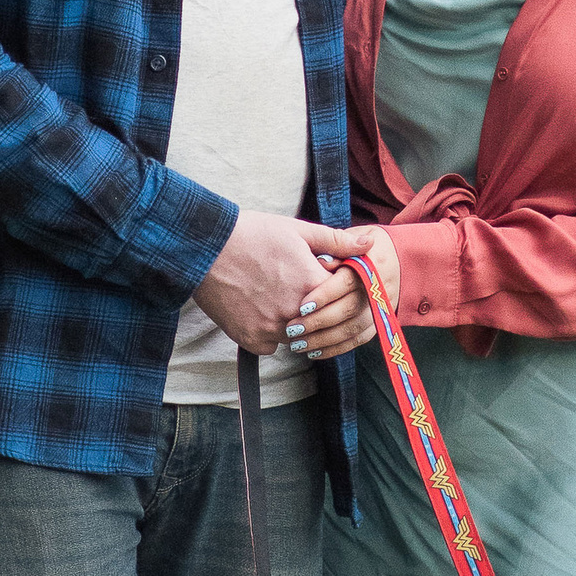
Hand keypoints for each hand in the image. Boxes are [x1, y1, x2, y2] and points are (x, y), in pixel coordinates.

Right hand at [192, 210, 346, 355]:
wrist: (205, 249)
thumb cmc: (252, 234)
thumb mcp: (297, 231)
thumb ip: (337, 241)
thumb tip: (370, 244)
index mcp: (313, 285)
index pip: (341, 298)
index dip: (331, 285)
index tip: (316, 274)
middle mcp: (296, 313)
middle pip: (320, 320)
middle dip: (314, 307)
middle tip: (292, 286)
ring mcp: (273, 330)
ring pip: (297, 336)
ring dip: (293, 322)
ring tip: (274, 295)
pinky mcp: (252, 340)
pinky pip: (271, 345)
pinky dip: (268, 332)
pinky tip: (257, 309)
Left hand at [285, 225, 398, 364]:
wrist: (400, 259)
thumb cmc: (364, 247)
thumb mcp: (351, 236)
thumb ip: (334, 246)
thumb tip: (320, 262)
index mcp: (371, 264)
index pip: (346, 282)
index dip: (324, 296)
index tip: (302, 306)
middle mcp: (379, 289)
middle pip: (348, 310)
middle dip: (318, 322)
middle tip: (292, 329)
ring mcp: (380, 309)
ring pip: (351, 329)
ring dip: (323, 340)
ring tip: (297, 344)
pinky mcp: (378, 323)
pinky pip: (357, 340)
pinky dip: (335, 348)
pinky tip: (314, 351)